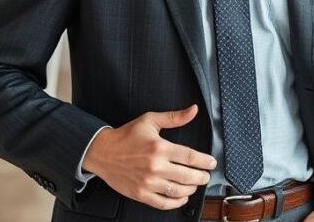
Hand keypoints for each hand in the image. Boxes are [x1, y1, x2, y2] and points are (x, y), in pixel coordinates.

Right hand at [83, 105, 215, 210]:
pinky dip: (176, 202)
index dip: (206, 162)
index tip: (211, 163)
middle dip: (202, 177)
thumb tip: (193, 110)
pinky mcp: (140, 194)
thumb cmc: (125, 136)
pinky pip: (162, 203)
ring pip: (177, 191)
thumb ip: (174, 117)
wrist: (101, 152)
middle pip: (188, 176)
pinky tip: (181, 197)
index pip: (191, 157)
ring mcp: (147, 182)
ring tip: (195, 184)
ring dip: (191, 189)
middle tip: (206, 175)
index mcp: (160, 148)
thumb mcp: (150, 121)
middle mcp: (155, 167)